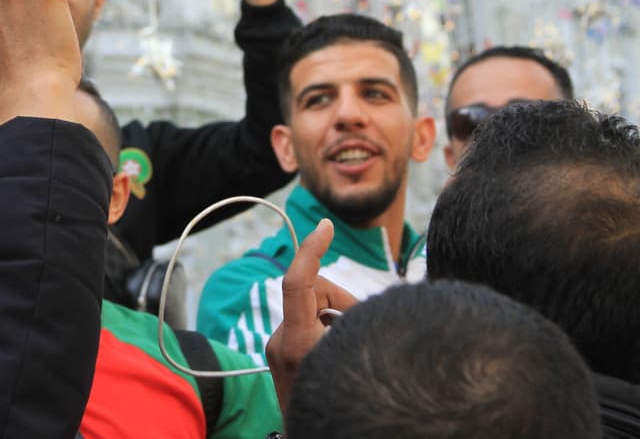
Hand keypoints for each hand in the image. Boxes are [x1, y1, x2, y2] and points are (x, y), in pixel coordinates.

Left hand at [264, 219, 356, 415]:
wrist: (311, 438)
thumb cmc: (342, 408)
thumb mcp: (352, 361)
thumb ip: (353, 327)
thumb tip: (360, 306)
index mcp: (297, 344)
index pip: (298, 282)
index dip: (312, 249)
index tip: (326, 226)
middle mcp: (281, 342)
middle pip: (314, 291)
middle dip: (341, 298)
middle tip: (364, 324)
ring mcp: (278, 348)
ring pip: (313, 307)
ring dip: (337, 315)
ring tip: (353, 346)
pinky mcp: (281, 353)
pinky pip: (308, 323)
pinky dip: (327, 326)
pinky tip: (341, 350)